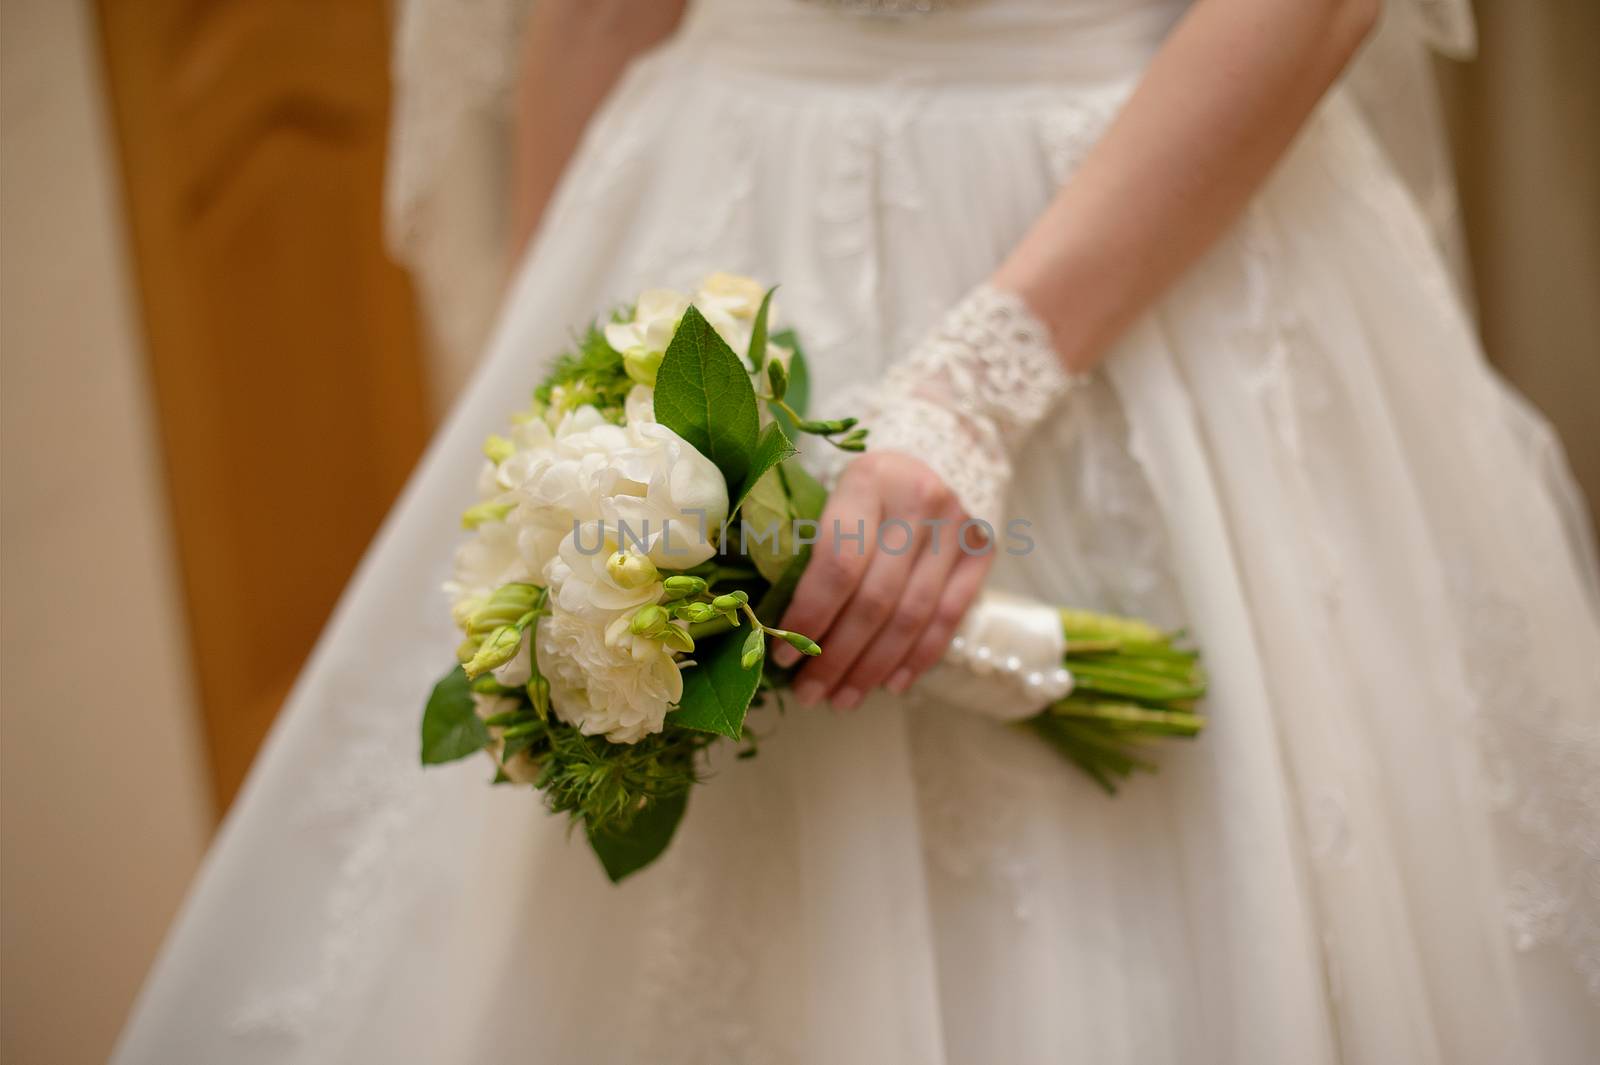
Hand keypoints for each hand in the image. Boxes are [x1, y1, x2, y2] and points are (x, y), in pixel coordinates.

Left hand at [772, 451, 993, 708]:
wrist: (938, 445)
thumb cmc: (864, 484)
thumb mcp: (829, 490)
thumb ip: (801, 541)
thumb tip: (763, 619)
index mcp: (868, 480)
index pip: (838, 564)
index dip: (810, 617)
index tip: (783, 656)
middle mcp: (919, 501)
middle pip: (874, 599)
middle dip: (837, 657)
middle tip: (810, 694)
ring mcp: (957, 527)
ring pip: (911, 616)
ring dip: (873, 668)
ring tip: (843, 700)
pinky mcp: (982, 549)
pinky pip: (949, 616)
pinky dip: (918, 656)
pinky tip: (890, 684)